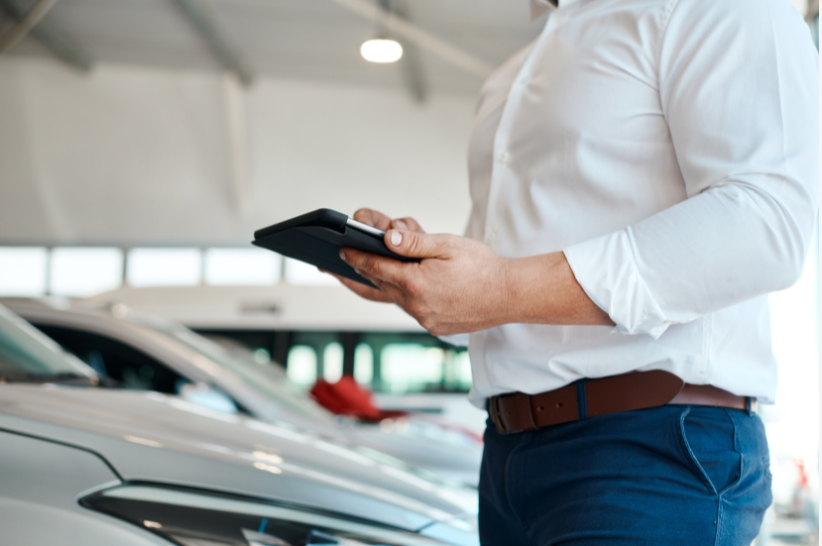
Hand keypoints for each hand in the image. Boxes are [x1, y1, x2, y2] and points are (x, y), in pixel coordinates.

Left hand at [340, 229, 510, 335]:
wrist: (510, 296)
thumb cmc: (483, 267)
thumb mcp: (447, 245)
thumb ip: (415, 242)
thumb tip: (387, 239)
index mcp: (416, 282)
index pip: (375, 268)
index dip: (356, 257)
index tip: (342, 251)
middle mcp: (416, 305)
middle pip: (378, 287)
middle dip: (360, 273)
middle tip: (340, 265)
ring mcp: (424, 319)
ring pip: (394, 299)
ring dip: (382, 285)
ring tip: (366, 274)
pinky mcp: (434, 326)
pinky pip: (410, 309)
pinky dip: (403, 296)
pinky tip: (402, 286)